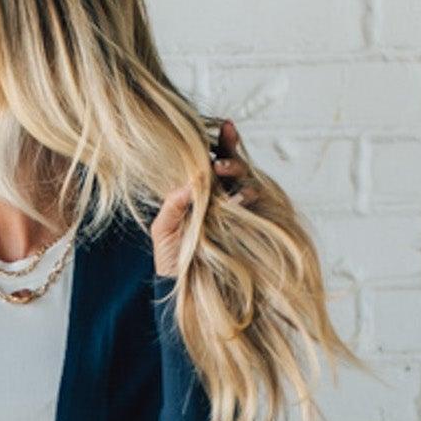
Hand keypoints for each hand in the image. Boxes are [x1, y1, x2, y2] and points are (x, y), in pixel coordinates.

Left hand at [151, 117, 259, 279]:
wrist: (184, 294)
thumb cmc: (172, 263)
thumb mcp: (163, 231)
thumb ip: (172, 205)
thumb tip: (191, 181)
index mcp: (203, 194)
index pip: (216, 162)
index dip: (223, 143)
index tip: (225, 126)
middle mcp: (224, 199)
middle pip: (235, 167)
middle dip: (232, 156)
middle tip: (220, 160)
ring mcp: (240, 213)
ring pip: (247, 182)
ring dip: (238, 174)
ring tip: (224, 173)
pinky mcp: (252, 228)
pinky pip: (256, 206)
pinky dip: (248, 199)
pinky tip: (237, 199)